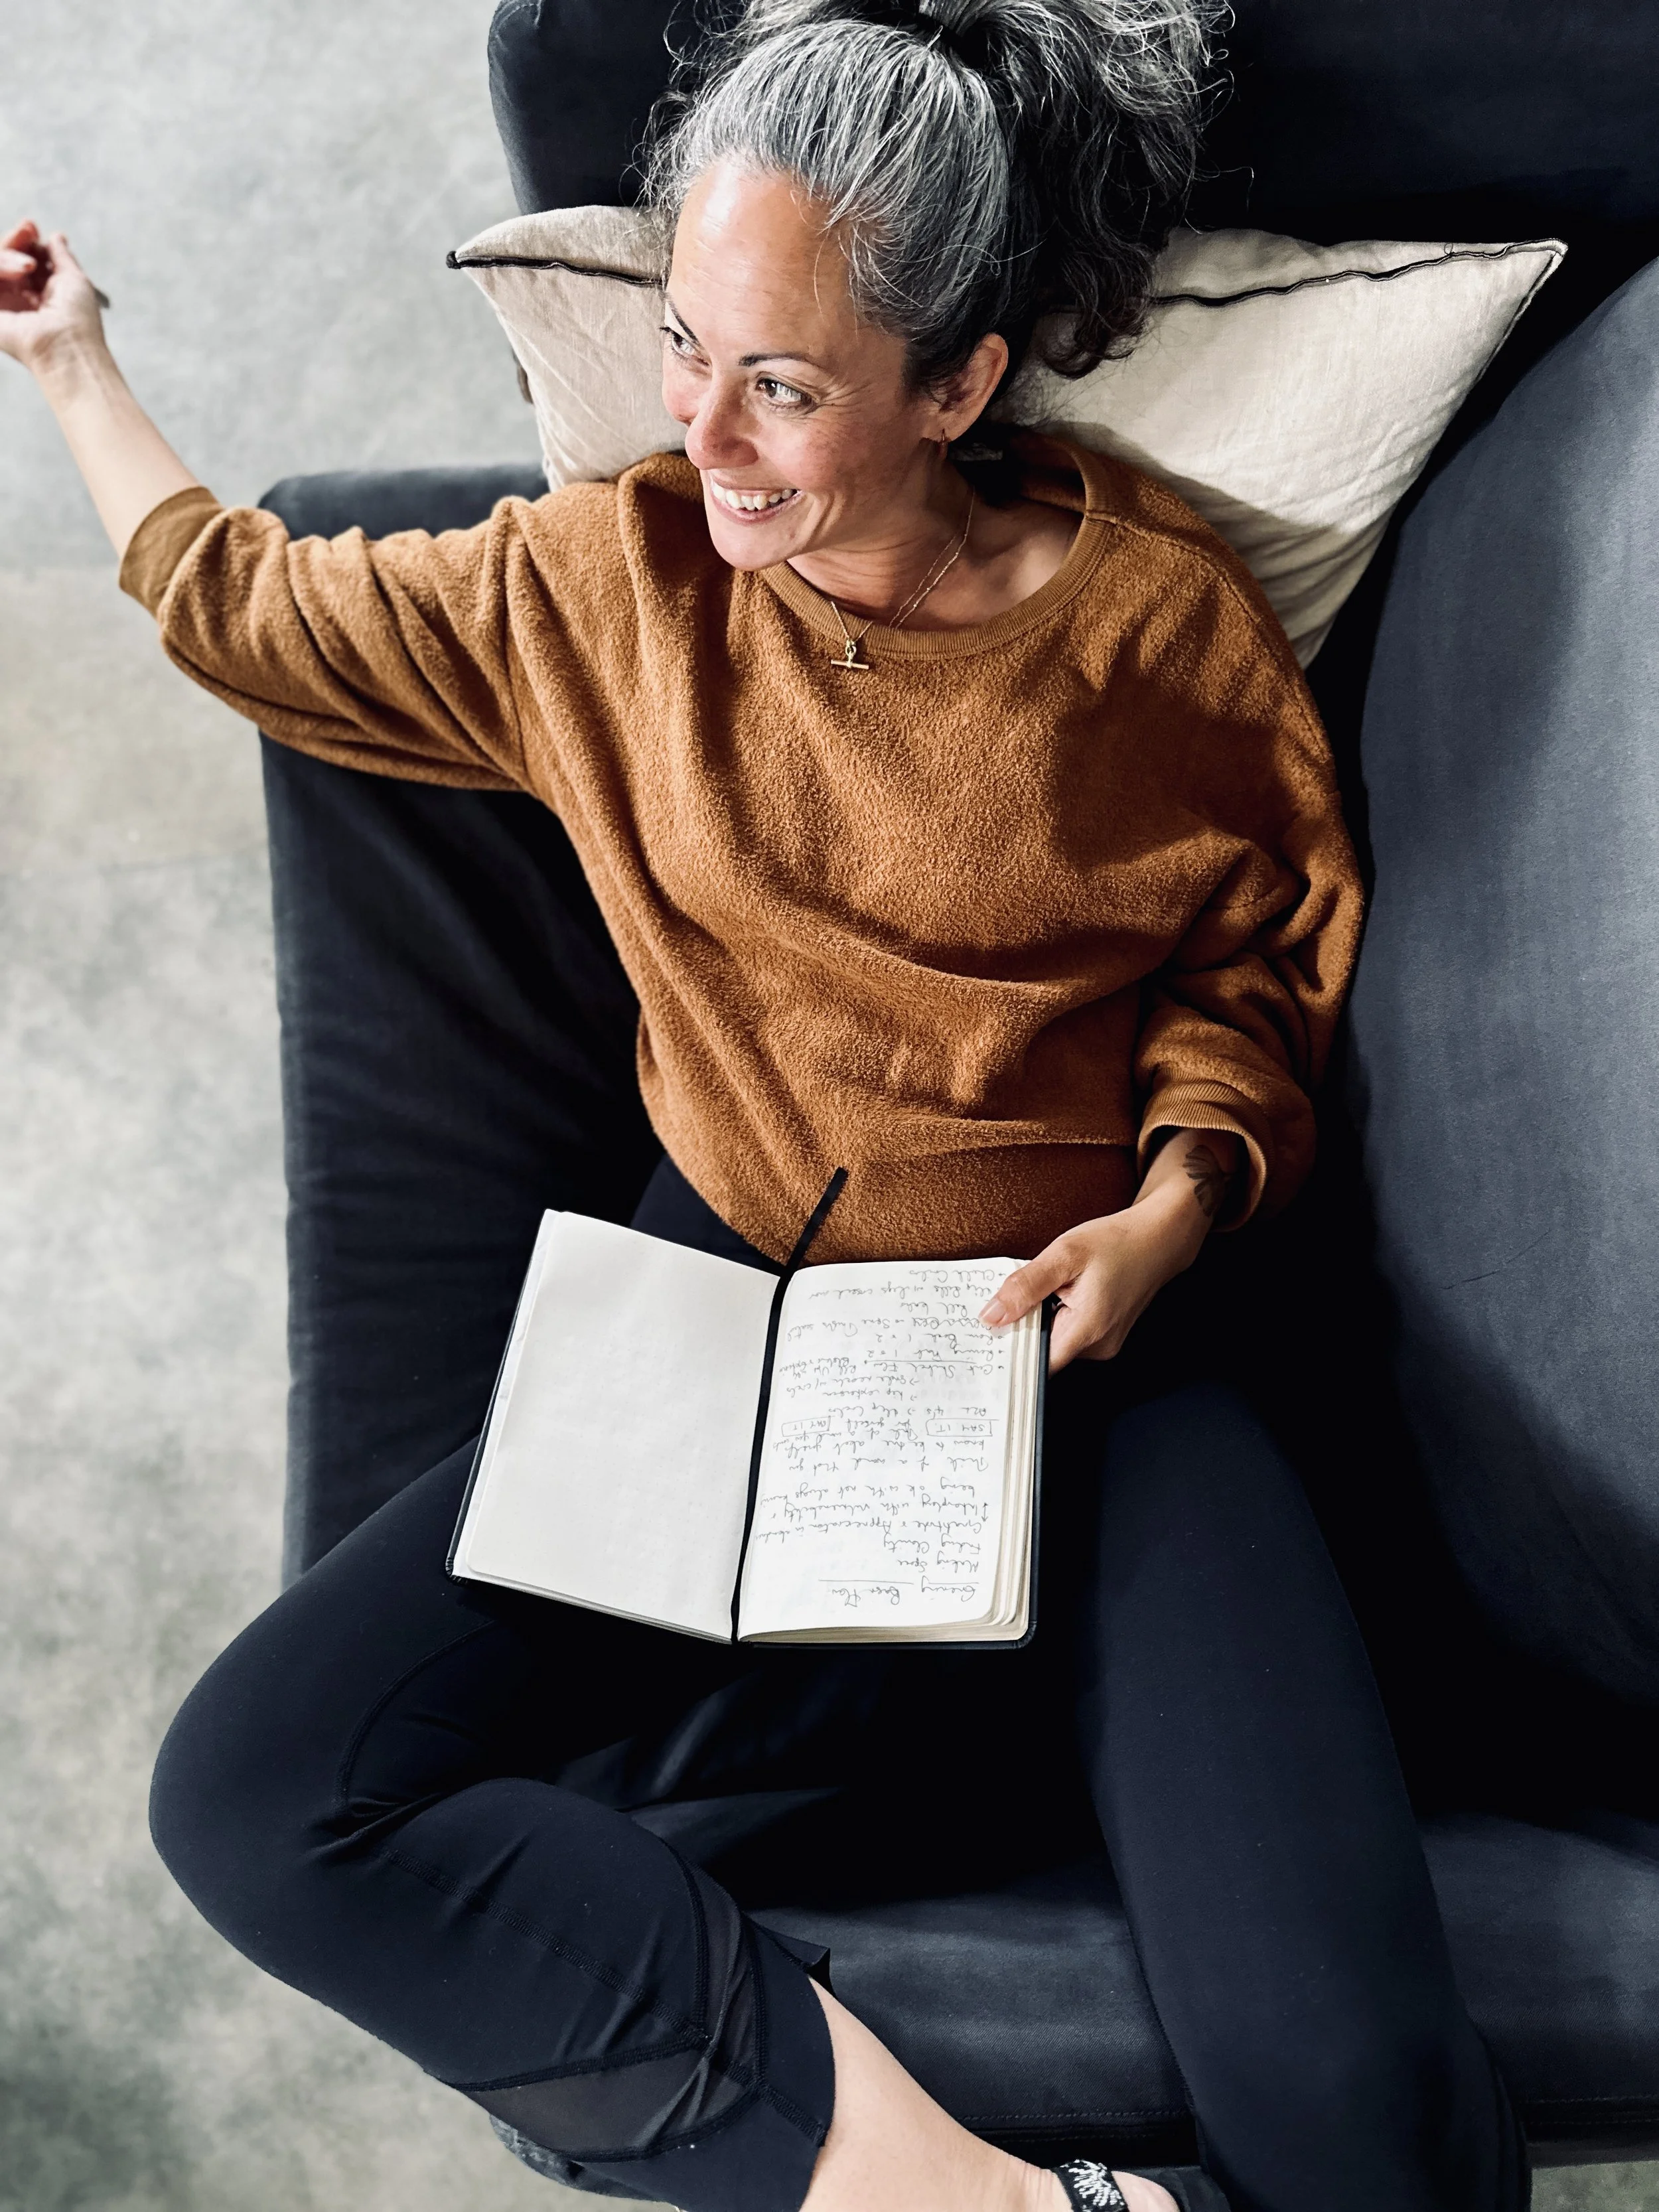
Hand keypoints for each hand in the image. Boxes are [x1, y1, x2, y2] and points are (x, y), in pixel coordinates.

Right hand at [0, 221, 106, 374]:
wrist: (67, 348)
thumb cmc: (78, 319)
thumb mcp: (74, 279)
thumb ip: (61, 257)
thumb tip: (56, 236)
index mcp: (42, 294)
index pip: (25, 258)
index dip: (25, 240)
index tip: (32, 227)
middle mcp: (21, 299)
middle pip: (6, 257)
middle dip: (16, 239)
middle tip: (29, 230)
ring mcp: (5, 304)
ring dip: (10, 256)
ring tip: (29, 266)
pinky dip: (1, 266)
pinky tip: (20, 271)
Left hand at [979, 1129, 1240, 1369]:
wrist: (1159, 1239)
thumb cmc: (1118, 1242)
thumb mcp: (1064, 1254)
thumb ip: (1025, 1287)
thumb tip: (992, 1316)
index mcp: (1088, 1330)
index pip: (1037, 1365)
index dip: (1011, 1352)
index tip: (991, 1335)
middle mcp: (1099, 1346)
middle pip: (1043, 1352)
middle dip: (1024, 1327)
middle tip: (1013, 1298)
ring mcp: (1104, 1344)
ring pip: (1055, 1342)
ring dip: (1041, 1319)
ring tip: (1047, 1288)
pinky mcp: (1105, 1336)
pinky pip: (1069, 1333)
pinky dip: (1057, 1316)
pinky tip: (1060, 1292)